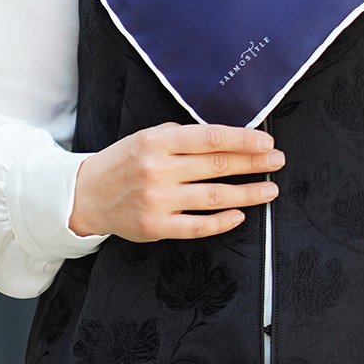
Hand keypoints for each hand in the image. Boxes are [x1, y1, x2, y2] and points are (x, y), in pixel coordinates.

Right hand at [70, 123, 281, 242]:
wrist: (87, 194)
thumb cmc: (124, 162)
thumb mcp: (147, 137)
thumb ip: (182, 137)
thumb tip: (227, 139)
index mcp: (157, 142)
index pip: (209, 138)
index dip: (242, 140)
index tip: (266, 142)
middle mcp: (158, 170)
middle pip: (216, 166)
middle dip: (253, 163)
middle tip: (276, 162)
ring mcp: (157, 200)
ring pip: (213, 197)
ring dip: (247, 193)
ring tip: (269, 189)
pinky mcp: (156, 226)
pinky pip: (197, 226)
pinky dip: (222, 221)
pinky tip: (240, 214)